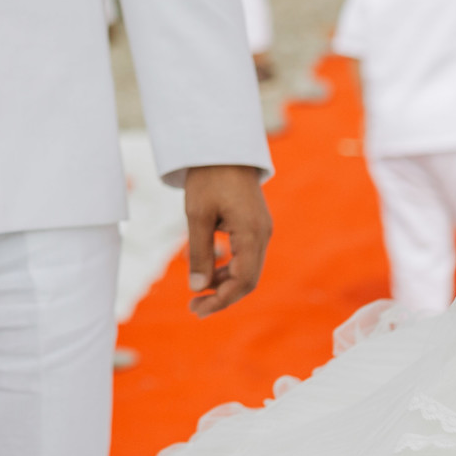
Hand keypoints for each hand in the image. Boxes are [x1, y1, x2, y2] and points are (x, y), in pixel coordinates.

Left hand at [184, 164, 271, 315]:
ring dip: (224, 284)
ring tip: (197, 294)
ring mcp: (260, 230)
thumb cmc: (208, 178)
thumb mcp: (197, 216)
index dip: (221, 300)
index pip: (243, 281)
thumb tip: (197, 288)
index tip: (197, 309)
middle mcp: (262, 235)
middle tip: (194, 309)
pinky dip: (227, 268)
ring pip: (247, 269)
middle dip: (222, 297)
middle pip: (248, 280)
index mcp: (252, 234)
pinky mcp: (253, 225)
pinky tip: (207, 273)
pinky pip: (244, 256)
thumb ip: (200, 253)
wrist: (222, 146)